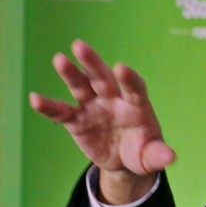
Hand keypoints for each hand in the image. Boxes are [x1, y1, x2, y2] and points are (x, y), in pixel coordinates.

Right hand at [29, 40, 175, 203]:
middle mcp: (114, 99)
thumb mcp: (151, 156)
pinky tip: (35, 99)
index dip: (129, 79)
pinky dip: (49, 106)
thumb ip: (158, 155)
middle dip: (93, 63)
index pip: (134, 87)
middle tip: (80, 45)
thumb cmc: (142, 152)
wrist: (124, 160)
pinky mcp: (77, 120)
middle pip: (103, 78)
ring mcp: (94, 107)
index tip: (122, 68)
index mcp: (136, 105)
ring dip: (70, 74)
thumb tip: (170, 157)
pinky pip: (61, 112)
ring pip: (81, 87)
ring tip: (59, 59)